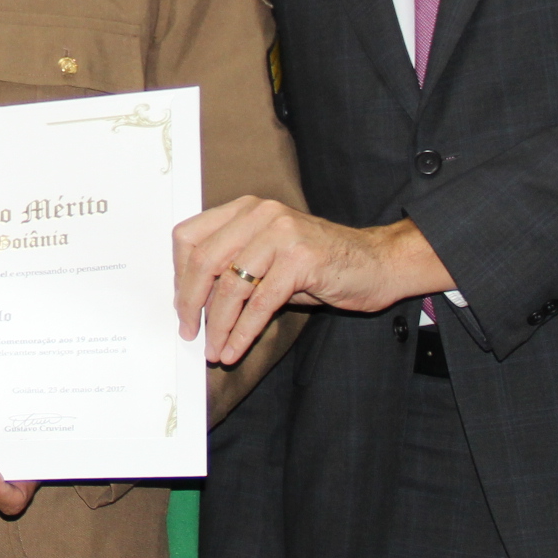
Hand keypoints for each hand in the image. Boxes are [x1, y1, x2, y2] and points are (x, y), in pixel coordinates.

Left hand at [174, 199, 451, 365]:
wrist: (377, 263)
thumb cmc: (320, 263)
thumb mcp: (269, 256)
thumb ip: (233, 267)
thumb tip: (194, 303)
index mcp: (246, 209)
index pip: (190, 236)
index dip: (179, 275)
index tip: (182, 305)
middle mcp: (260, 214)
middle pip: (204, 260)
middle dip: (191, 303)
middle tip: (190, 332)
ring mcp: (282, 233)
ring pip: (231, 285)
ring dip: (218, 325)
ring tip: (215, 349)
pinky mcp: (301, 258)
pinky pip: (261, 303)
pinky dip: (244, 331)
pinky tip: (236, 348)